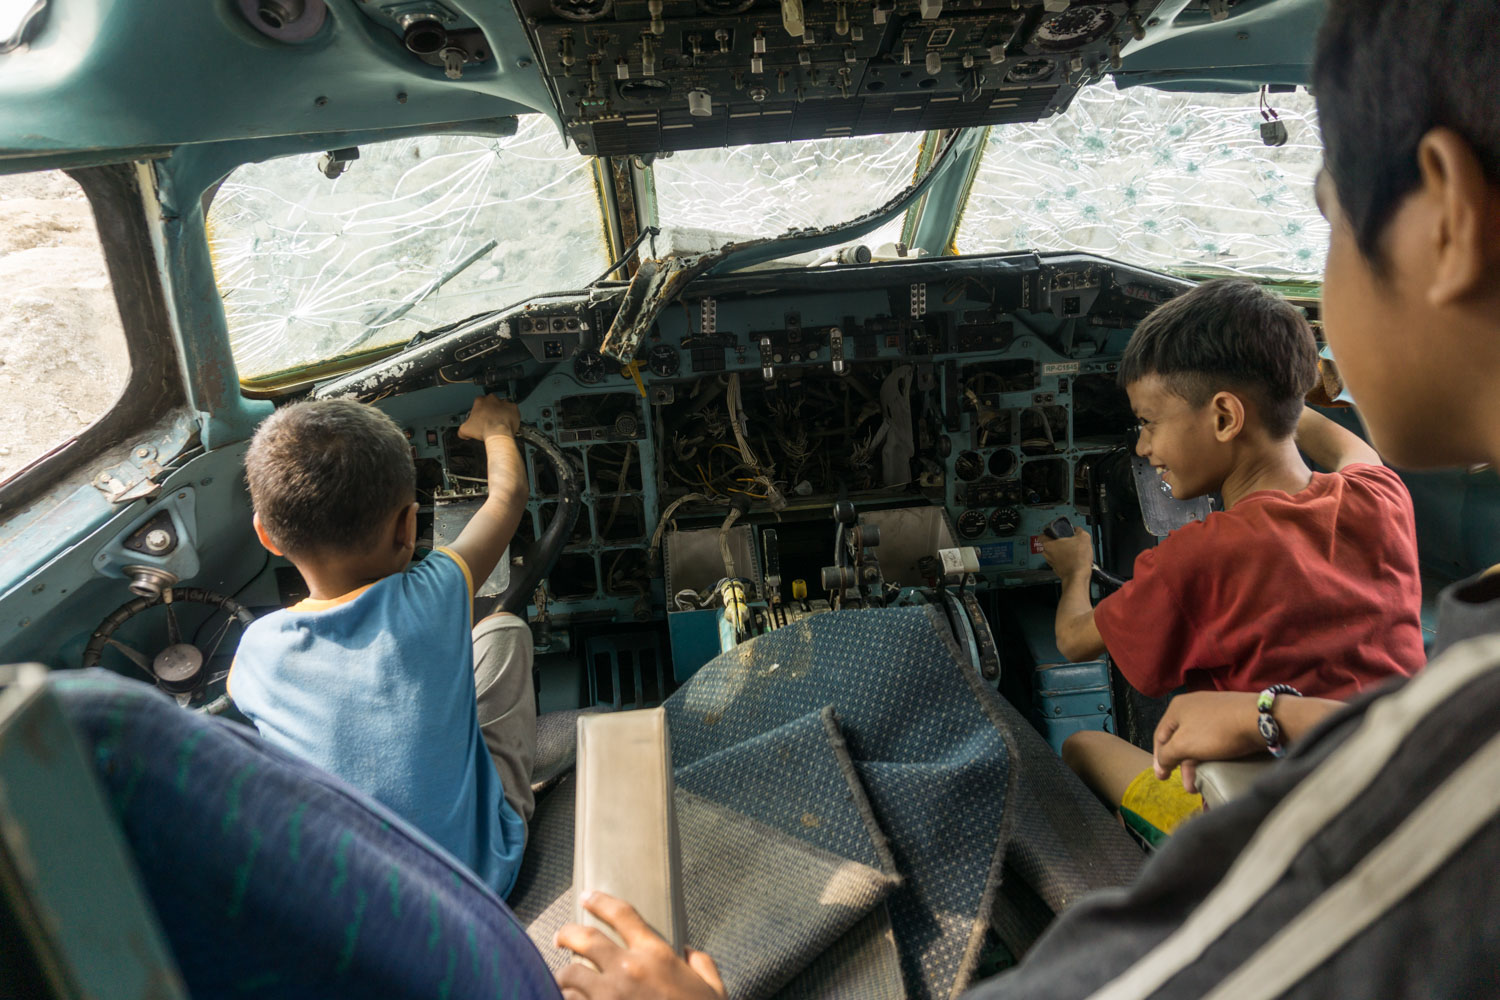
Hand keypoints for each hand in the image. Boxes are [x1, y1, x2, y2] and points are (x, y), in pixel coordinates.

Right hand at [458, 395, 520, 441]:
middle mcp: (492, 399)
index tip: (480, 417)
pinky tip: (508, 421)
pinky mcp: (513, 407)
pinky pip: (513, 410)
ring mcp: (503, 402)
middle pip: (491, 402)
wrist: (498, 434)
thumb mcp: (465, 430)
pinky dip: (511, 415)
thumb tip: (462, 433)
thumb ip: (462, 429)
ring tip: (499, 421)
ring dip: (501, 411)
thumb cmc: (484, 429)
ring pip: (502, 405)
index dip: (479, 410)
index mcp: (479, 401)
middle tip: (490, 419)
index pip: (478, 402)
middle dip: (490, 409)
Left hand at [555, 892, 726, 999]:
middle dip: (567, 933)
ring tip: (564, 980)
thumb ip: (702, 964)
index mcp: (656, 955)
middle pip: (585, 938)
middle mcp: (629, 970)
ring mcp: (609, 997)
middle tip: (561, 937)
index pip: (622, 914)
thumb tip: (691, 953)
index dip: (600, 901)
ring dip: (565, 977)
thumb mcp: (713, 989)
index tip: (587, 897)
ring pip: (570, 975)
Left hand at [1040, 528, 1093, 579]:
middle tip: (1066, 540)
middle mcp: (1046, 554)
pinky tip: (1073, 558)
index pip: (1041, 536)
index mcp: (1048, 544)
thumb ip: (1079, 531)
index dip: (1048, 533)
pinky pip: (1058, 561)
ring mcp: (1051, 563)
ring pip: (1053, 554)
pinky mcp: (1057, 570)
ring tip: (1072, 549)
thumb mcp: (1083, 538)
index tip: (1056, 533)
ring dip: (1060, 551)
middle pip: (1047, 545)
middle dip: (1056, 542)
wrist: (1078, 577)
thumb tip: (1077, 530)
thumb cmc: (1077, 557)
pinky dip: (1063, 559)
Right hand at [1152, 691, 1263, 793]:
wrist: (1260, 719)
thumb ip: (1166, 756)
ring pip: (1198, 741)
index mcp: (1176, 708)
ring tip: (1201, 784)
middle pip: (1180, 740)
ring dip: (1196, 764)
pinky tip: (1215, 766)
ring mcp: (1212, 710)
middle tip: (1188, 786)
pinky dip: (1210, 754)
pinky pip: (1213, 738)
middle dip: (1182, 766)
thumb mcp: (1183, 745)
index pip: (1160, 736)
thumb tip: (1161, 764)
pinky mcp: (1230, 717)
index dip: (1159, 759)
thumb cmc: (1216, 732)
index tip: (1162, 778)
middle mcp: (1192, 706)